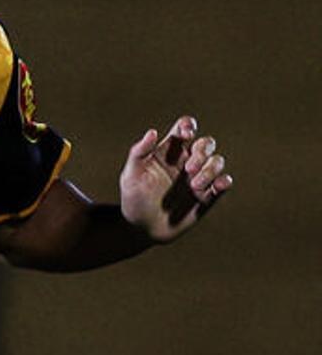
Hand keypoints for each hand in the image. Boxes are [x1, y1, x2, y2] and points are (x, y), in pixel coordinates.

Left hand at [119, 116, 231, 244]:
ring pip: (217, 161)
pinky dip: (224, 181)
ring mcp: (199, 177)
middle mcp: (186, 161)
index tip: (186, 135)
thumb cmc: (134, 199)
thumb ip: (139, 153)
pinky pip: (224, 182)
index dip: (188, 126)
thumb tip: (153, 132)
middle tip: (189, 169)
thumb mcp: (130, 176)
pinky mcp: (208, 195)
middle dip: (202, 152)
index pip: (183, 129)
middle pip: (206, 143)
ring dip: (210, 169)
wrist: (143, 228)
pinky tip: (216, 186)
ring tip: (195, 186)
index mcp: (168, 151)